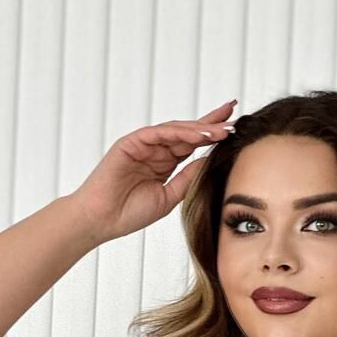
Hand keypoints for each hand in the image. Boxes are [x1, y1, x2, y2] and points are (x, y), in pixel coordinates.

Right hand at [71, 99, 237, 243]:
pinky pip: (159, 132)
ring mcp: (143, 144)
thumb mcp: (169, 196)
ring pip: (176, 130)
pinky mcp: (131, 142)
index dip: (213, 136)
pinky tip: (199, 133)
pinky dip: (180, 132)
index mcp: (165, 163)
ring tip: (223, 129)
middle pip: (188, 131)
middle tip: (235, 115)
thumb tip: (210, 162)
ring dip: (200, 128)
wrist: (101, 221)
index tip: (235, 129)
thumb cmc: (129, 213)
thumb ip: (188, 178)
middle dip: (212, 123)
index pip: (193, 144)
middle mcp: (156, 150)